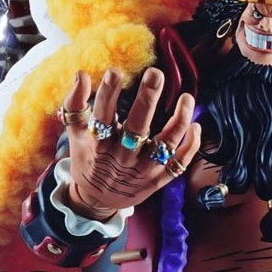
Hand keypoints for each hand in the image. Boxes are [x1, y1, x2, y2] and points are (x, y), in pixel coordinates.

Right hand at [62, 67, 199, 220]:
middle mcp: (122, 156)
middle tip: (155, 73)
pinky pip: (179, 163)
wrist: (97, 200)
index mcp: (99, 144)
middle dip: (147, 99)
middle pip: (137, 126)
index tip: (114, 71)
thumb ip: (75, 104)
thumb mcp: (76, 133)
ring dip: (179, 120)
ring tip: (187, 97)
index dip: (108, 93)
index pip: (102, 115)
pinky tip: (195, 125)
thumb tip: (81, 74)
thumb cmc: (88, 158)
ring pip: (166, 144)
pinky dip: (191, 146)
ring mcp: (143, 169)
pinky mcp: (159, 179)